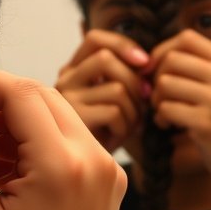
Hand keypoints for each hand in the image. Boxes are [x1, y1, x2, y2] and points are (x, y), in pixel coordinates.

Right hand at [0, 71, 126, 209]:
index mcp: (60, 167)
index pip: (22, 93)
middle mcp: (94, 159)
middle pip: (43, 95)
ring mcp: (108, 169)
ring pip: (58, 114)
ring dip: (17, 119)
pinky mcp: (110, 180)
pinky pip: (71, 139)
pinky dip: (38, 140)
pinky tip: (7, 167)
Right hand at [55, 29, 149, 152]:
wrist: (87, 170)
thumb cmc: (105, 134)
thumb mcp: (114, 99)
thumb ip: (123, 76)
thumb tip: (147, 62)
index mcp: (72, 71)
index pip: (95, 39)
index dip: (123, 44)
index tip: (145, 63)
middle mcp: (63, 82)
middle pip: (106, 58)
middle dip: (135, 81)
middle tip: (144, 105)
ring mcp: (66, 102)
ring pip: (117, 88)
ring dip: (135, 110)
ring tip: (130, 127)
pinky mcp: (74, 123)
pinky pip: (114, 112)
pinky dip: (126, 127)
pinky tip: (119, 138)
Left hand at [149, 29, 210, 192]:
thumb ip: (202, 69)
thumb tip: (155, 56)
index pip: (186, 38)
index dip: (164, 51)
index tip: (157, 71)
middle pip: (172, 60)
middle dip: (157, 78)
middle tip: (160, 97)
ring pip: (165, 83)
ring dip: (156, 100)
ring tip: (165, 113)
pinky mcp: (206, 123)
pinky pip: (166, 108)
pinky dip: (161, 118)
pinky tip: (169, 126)